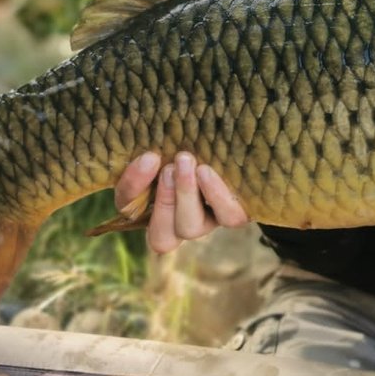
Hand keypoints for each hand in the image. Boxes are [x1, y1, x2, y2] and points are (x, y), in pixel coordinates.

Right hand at [114, 151, 249, 253]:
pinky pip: (229, 217)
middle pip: (161, 235)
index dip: (132, 187)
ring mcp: (208, 221)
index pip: (129, 207)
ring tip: (188, 163)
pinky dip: (217, 195)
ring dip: (185, 195)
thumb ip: (154, 150)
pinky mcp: (236, 214)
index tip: (148, 157)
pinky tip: (207, 172)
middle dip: (163, 198)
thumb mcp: (172, 143)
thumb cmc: (199, 140)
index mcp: (154, 204)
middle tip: (170, 166)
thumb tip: (148, 154)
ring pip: (190, 228)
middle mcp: (179, 221)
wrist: (246, 142)